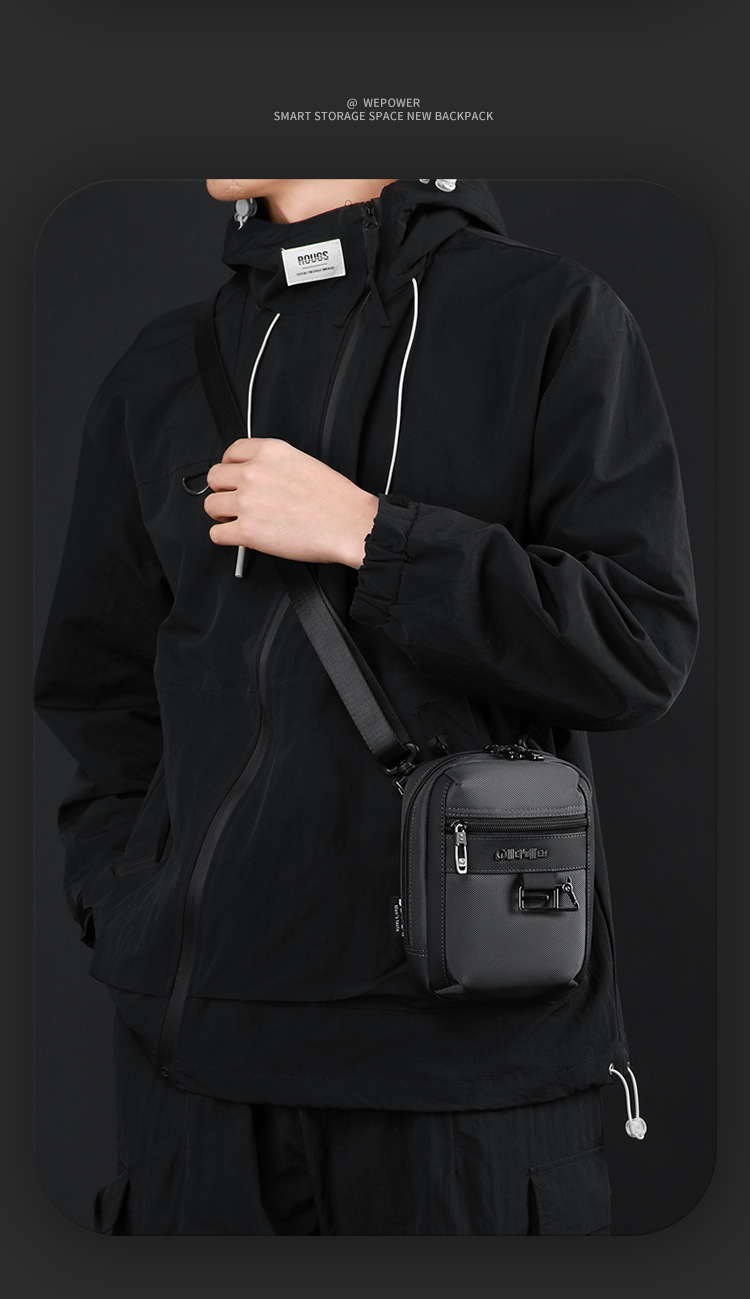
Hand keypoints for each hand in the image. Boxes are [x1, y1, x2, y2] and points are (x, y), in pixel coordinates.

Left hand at [204, 438, 378, 567]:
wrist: (350, 524)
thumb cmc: (336, 500)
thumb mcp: (305, 462)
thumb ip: (275, 465)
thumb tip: (259, 475)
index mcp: (270, 452)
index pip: (230, 452)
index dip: (229, 466)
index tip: (233, 476)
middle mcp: (254, 473)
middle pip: (215, 477)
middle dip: (223, 490)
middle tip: (236, 500)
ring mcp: (248, 502)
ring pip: (210, 505)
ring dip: (222, 514)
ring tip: (238, 520)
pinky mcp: (247, 531)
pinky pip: (216, 534)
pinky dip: (225, 537)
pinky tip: (238, 536)